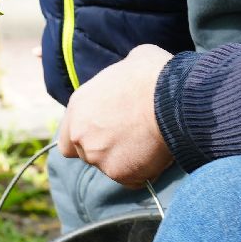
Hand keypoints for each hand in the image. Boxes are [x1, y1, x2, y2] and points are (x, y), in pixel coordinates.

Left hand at [59, 44, 174, 187]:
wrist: (172, 98)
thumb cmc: (154, 74)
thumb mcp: (130, 62)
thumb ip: (119, 81)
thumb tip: (132, 77)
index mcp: (78, 107)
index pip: (68, 138)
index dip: (86, 139)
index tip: (105, 136)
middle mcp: (81, 134)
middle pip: (88, 155)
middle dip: (107, 151)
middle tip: (132, 139)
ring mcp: (99, 157)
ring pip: (112, 167)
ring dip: (127, 160)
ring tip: (150, 142)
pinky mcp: (121, 173)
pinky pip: (133, 179)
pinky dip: (144, 171)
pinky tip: (157, 152)